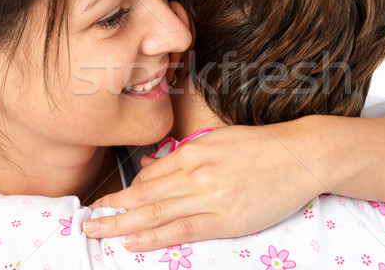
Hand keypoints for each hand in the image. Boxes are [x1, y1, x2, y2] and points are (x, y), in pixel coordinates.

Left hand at [83, 121, 323, 250]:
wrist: (300, 155)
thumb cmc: (261, 147)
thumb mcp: (218, 141)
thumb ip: (183, 155)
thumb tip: (151, 166)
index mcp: (193, 151)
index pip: (147, 177)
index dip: (121, 193)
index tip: (102, 203)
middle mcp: (195, 172)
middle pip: (143, 194)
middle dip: (110, 209)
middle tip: (84, 220)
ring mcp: (209, 195)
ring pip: (155, 212)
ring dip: (121, 224)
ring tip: (95, 232)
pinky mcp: (225, 218)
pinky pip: (181, 228)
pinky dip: (153, 237)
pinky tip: (132, 243)